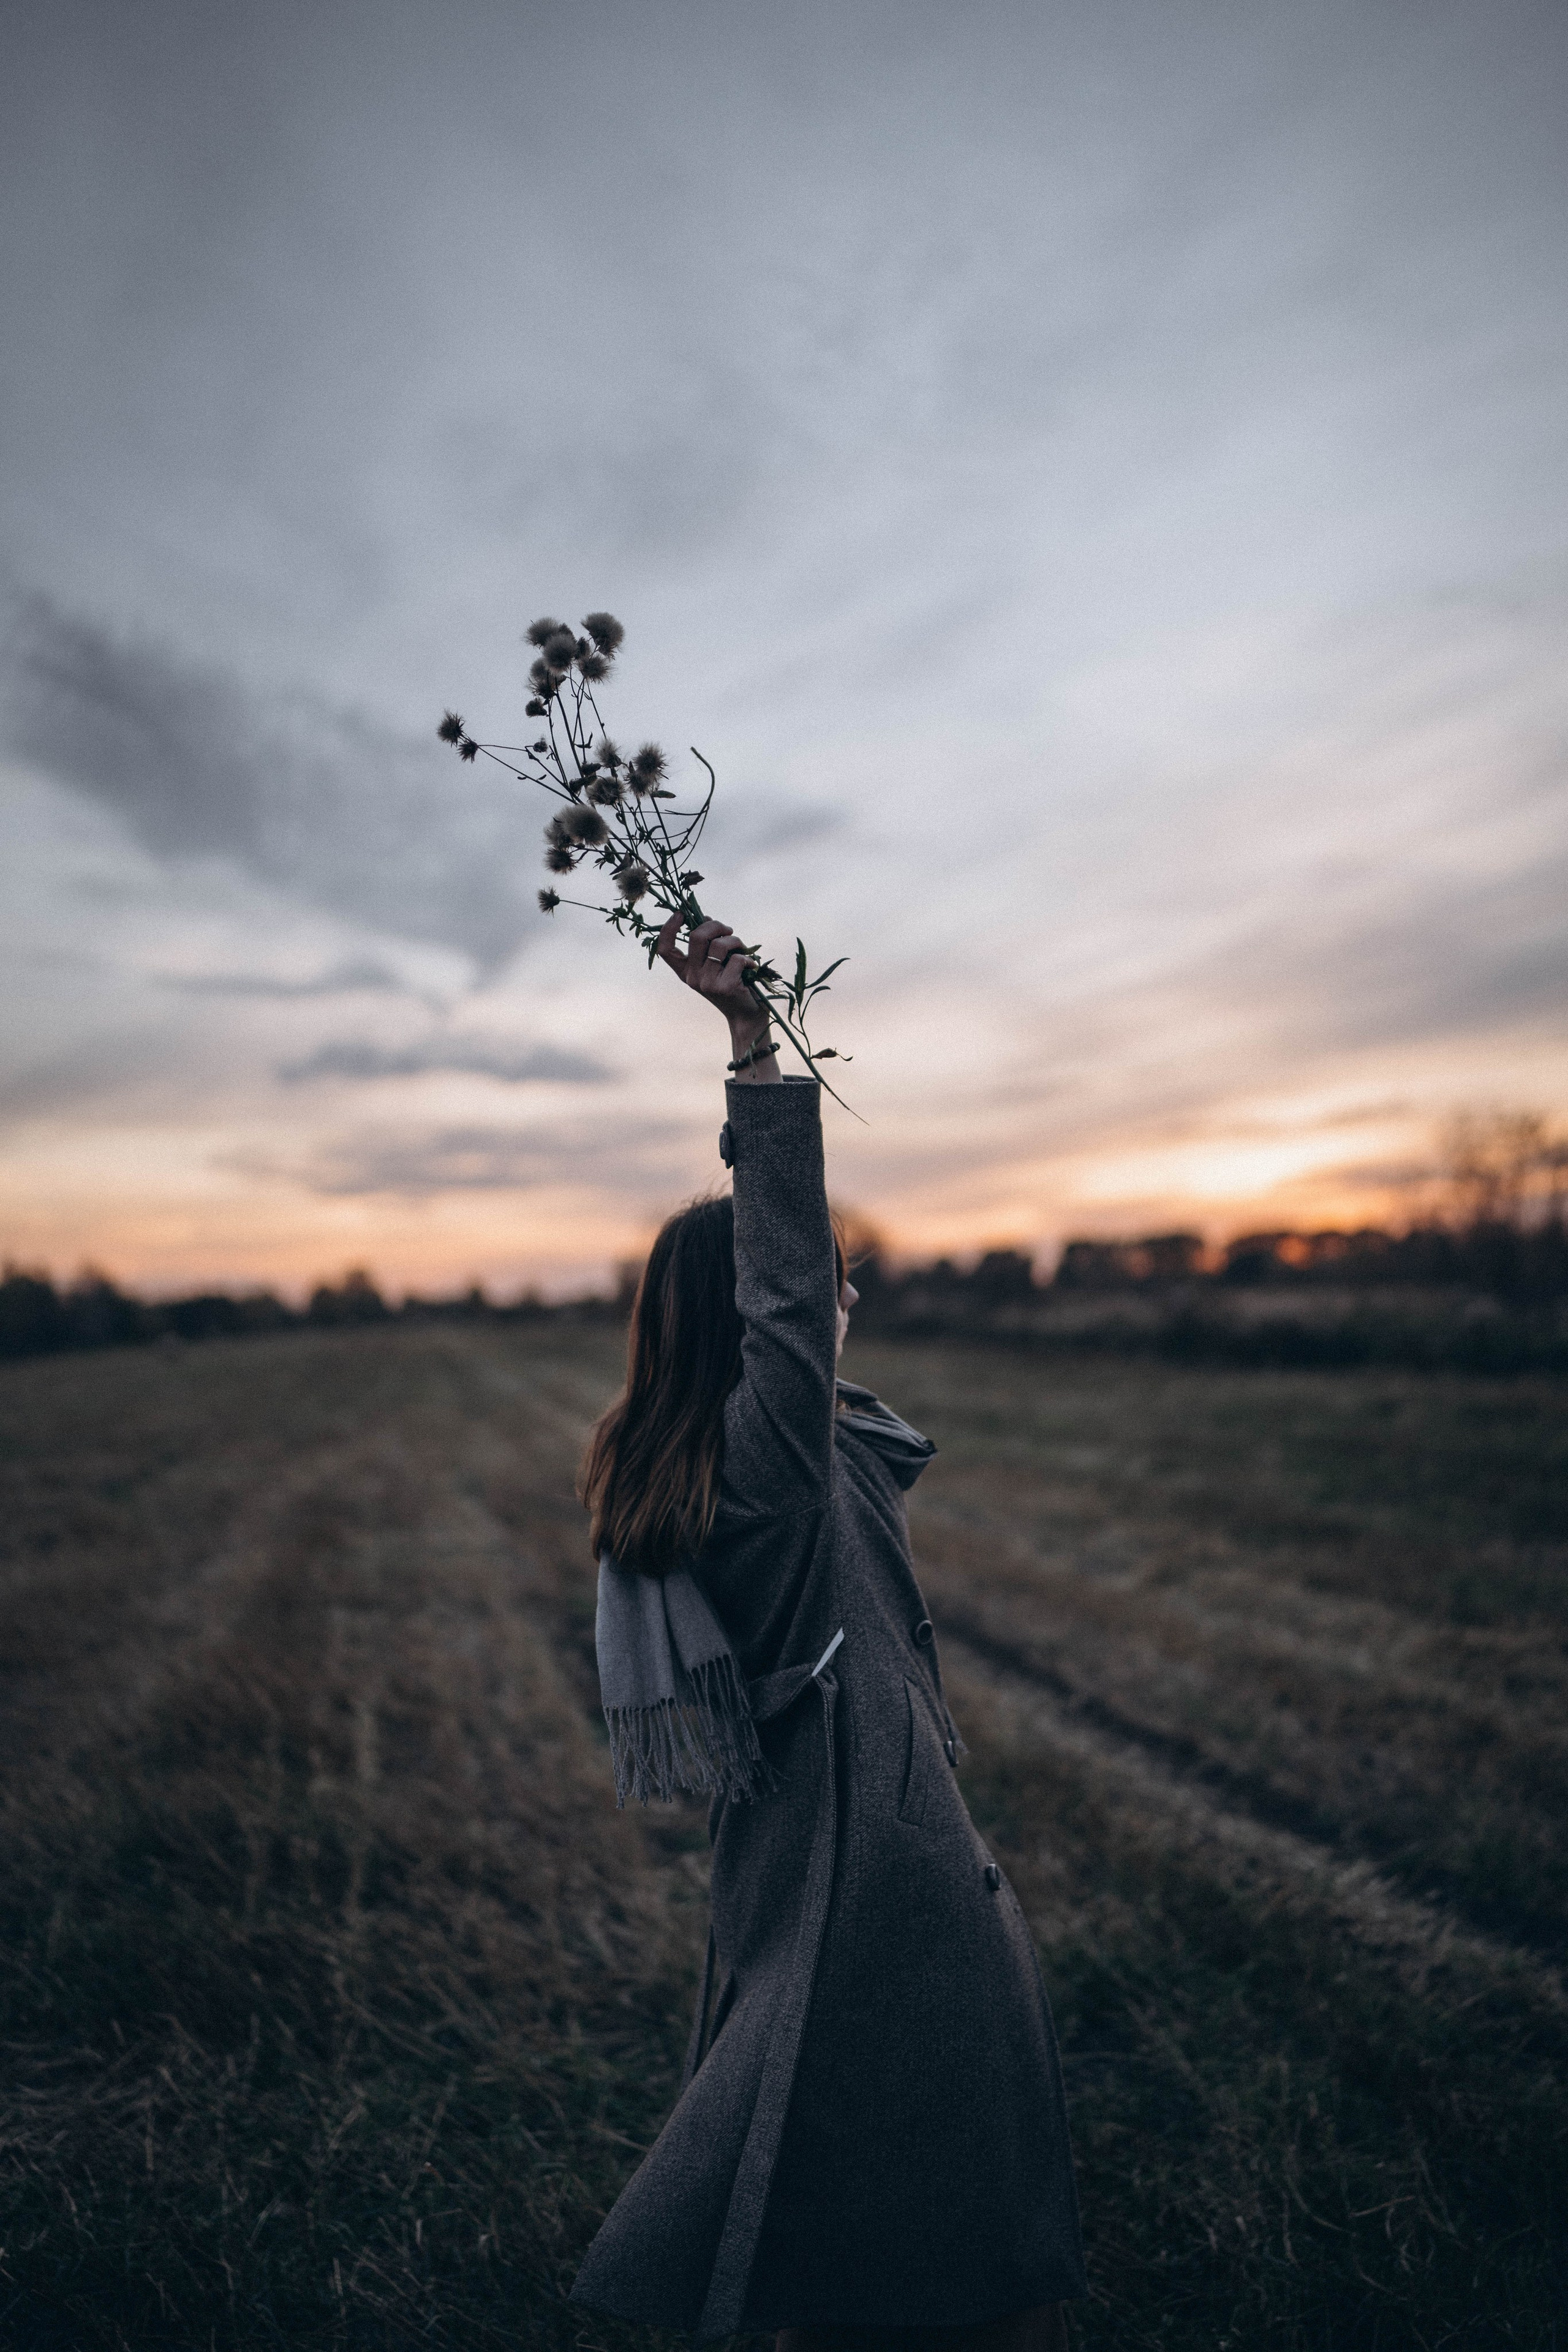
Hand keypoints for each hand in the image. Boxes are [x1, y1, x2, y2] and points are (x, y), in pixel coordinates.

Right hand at [656, 913, 763, 1030]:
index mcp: (685, 971)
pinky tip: (750, 967)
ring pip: (719, 945)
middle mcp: (692, 978)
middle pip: (696, 937)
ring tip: (742, 949)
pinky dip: (747, 958)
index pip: (665, 950)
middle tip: (728, 930)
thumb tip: (705, 918)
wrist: (746, 1015)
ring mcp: (706, 984)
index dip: (668, 929)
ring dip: (735, 941)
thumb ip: (707, 944)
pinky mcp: (724, 987)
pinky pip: (736, 959)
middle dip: (715, 925)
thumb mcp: (714, 963)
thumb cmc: (733, 982)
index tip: (680, 914)